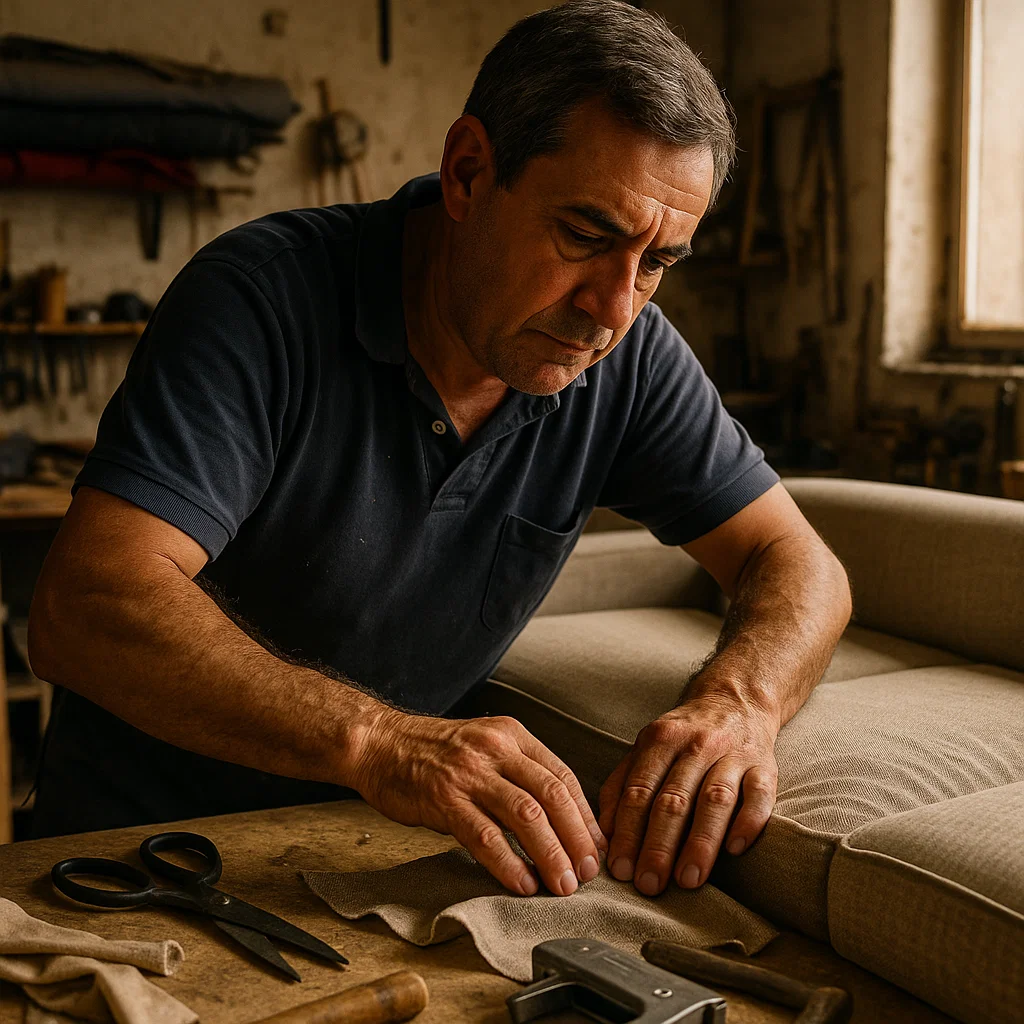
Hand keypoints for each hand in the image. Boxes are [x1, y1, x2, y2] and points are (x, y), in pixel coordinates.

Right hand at [351, 708, 606, 895]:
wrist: (380, 744)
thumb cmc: (434, 751)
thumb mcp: (486, 745)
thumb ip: (520, 771)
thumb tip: (562, 818)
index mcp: (512, 735)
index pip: (562, 776)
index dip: (585, 817)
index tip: (597, 847)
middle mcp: (495, 749)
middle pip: (551, 796)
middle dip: (576, 840)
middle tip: (587, 873)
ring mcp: (469, 773)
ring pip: (526, 817)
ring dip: (550, 855)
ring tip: (562, 884)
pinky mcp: (444, 799)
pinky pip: (485, 836)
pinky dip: (508, 864)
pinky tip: (522, 883)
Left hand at [598, 692, 778, 895]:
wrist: (736, 700)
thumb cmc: (683, 736)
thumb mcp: (645, 748)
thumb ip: (621, 785)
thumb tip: (603, 832)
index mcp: (661, 739)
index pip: (640, 790)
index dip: (628, 832)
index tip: (620, 870)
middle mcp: (697, 744)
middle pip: (674, 798)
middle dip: (659, 845)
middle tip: (649, 885)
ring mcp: (733, 754)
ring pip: (715, 799)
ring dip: (700, 842)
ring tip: (687, 880)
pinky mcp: (765, 766)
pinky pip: (759, 795)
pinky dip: (748, 822)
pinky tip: (735, 850)